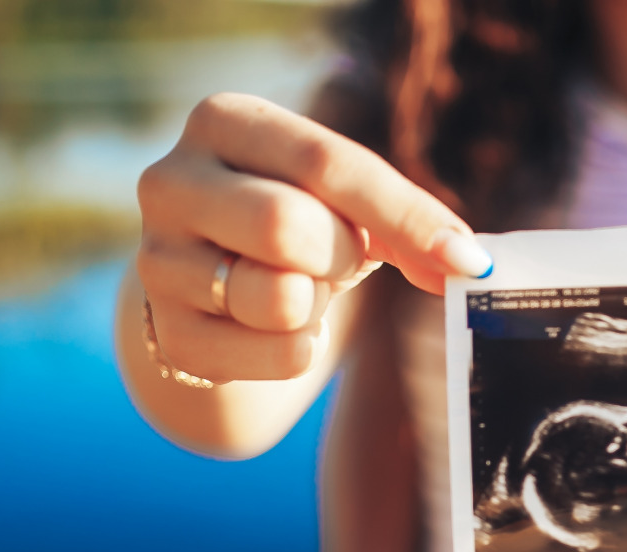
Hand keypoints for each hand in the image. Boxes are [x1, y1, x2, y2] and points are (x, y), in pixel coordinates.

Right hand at [135, 92, 493, 383]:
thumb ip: (404, 222)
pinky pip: (275, 355)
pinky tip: (277, 330)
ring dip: (318, 306)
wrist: (215, 288)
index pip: (324, 161)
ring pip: (277, 297)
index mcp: (223, 122)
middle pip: (287, 225)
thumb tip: (469, 264)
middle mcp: (171, 181)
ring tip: (300, 289)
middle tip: (341, 261)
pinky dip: (301, 350)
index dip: (404, 214)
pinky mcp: (167, 333)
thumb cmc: (295, 226)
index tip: (467, 259)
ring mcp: (157, 260)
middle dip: (341, 256)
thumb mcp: (341, 202)